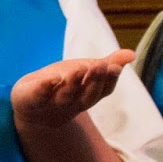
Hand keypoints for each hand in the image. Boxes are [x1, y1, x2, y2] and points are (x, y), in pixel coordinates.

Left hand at [11, 50, 134, 129]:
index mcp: (88, 95)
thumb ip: (107, 64)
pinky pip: (38, 96)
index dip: (109, 79)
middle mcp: (73, 102)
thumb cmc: (63, 86)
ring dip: (72, 83)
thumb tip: (131, 54)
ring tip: (78, 69)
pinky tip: (49, 79)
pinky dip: (43, 88)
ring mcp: (52, 103)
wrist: (31, 107)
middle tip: (99, 66)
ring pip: (65, 96)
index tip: (114, 67)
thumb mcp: (85, 72)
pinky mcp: (31, 100)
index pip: (103, 90)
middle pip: (87, 95)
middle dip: (93, 81)